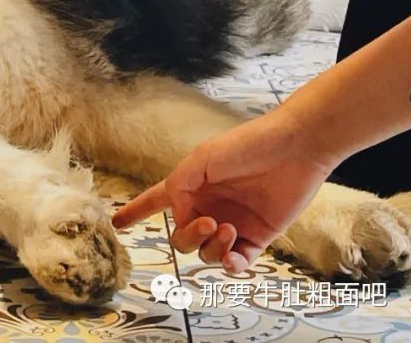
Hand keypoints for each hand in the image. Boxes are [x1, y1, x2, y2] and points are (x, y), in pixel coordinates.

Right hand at [111, 109, 335, 272]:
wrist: (293, 149)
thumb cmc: (245, 146)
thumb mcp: (200, 159)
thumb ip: (179, 186)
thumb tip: (180, 217)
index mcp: (189, 187)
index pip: (155, 201)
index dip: (135, 211)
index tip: (118, 222)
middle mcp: (207, 208)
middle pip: (181, 238)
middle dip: (188, 236)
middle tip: (207, 221)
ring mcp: (232, 225)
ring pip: (205, 254)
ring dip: (211, 246)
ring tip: (228, 228)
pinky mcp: (258, 238)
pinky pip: (236, 264)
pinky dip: (231, 264)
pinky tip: (234, 254)